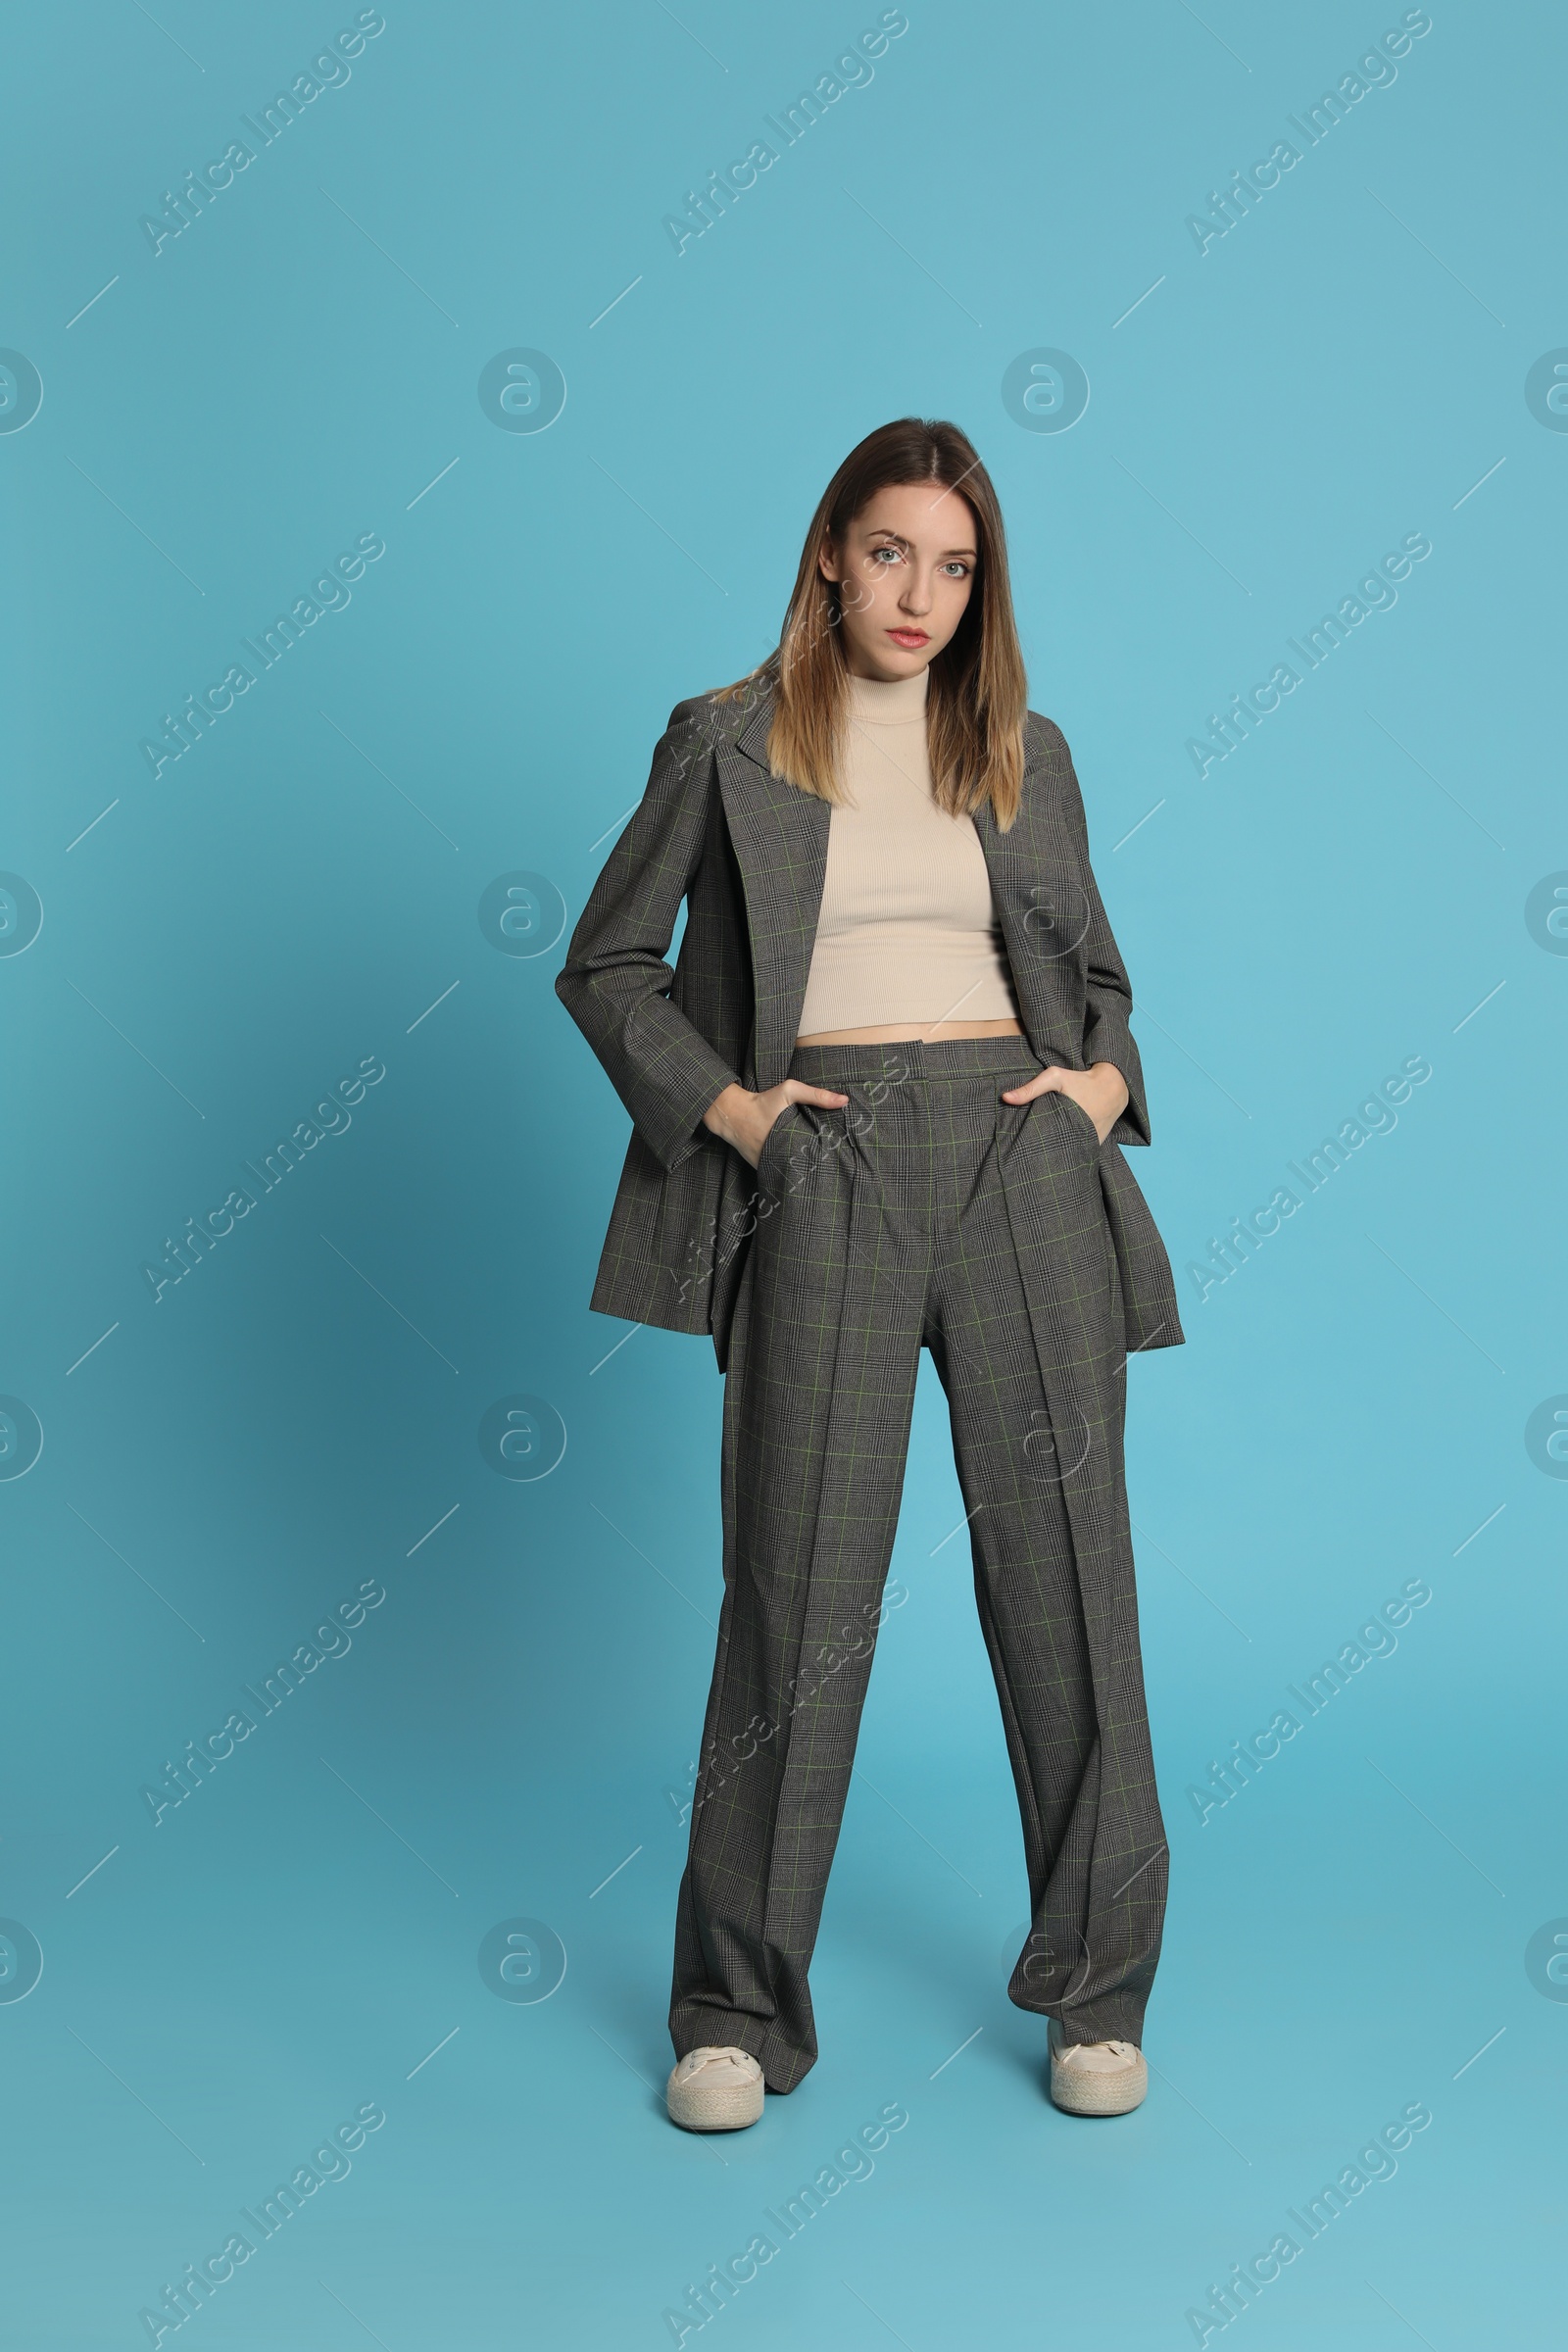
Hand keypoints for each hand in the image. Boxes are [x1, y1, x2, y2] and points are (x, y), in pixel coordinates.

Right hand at [702, 1078, 849, 1168]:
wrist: (732, 1114)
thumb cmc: (763, 1101)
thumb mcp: (789, 1090)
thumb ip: (816, 1095)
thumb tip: (844, 1101)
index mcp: (793, 1139)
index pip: (819, 1153)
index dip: (830, 1152)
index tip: (841, 1150)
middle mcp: (782, 1156)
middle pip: (809, 1164)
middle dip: (820, 1161)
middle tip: (834, 1160)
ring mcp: (771, 1164)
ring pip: (794, 1169)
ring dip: (804, 1166)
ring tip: (820, 1165)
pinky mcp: (763, 1167)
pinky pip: (780, 1169)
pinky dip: (788, 1166)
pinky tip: (798, 1163)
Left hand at [1000, 1060, 1128, 1143]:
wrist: (1114, 1086)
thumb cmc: (1081, 1080)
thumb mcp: (1055, 1077)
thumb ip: (1031, 1088)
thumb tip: (1005, 1098)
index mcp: (1067, 1123)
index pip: (1043, 1145)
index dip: (1031, 1149)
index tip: (1020, 1150)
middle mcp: (1081, 1137)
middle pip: (1055, 1152)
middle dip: (1042, 1154)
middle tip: (1027, 1155)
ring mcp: (1090, 1143)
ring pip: (1069, 1154)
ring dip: (1058, 1154)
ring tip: (1041, 1157)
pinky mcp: (1097, 1144)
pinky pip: (1082, 1151)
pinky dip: (1072, 1151)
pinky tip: (1060, 1152)